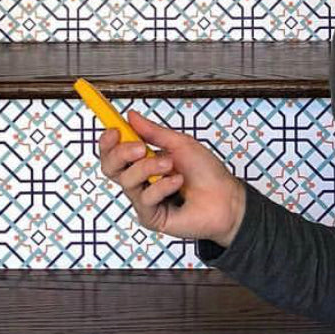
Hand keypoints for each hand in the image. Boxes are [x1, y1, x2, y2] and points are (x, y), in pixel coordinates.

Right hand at [98, 111, 246, 247]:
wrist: (226, 197)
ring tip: (171, 165)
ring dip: (149, 168)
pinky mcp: (151, 217)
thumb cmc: (206, 172)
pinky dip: (162, 186)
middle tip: (140, 147)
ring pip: (127, 181)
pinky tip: (178, 183)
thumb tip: (130, 115)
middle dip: (121, 154)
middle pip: (110, 168)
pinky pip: (145, 199)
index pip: (114, 152)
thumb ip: (153, 132)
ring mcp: (144, 199)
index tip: (114, 129)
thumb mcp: (179, 144)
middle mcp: (140, 180)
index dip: (108, 141)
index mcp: (143, 161)